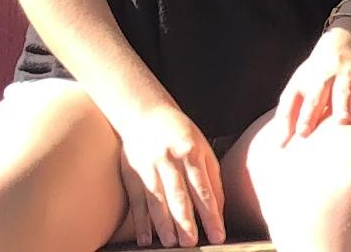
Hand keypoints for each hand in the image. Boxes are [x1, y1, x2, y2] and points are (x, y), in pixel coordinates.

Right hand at [102, 99, 229, 247]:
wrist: (144, 112)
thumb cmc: (180, 134)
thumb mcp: (203, 149)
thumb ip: (212, 178)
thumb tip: (218, 210)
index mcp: (191, 153)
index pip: (203, 190)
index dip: (210, 215)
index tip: (218, 235)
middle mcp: (169, 160)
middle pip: (178, 196)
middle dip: (185, 222)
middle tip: (192, 243)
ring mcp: (148, 167)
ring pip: (156, 200)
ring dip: (163, 224)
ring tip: (170, 243)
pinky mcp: (131, 174)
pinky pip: (136, 201)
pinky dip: (140, 222)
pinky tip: (145, 239)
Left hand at [279, 27, 350, 139]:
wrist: (340, 47)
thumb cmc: (313, 77)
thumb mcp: (295, 89)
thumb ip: (287, 115)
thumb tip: (278, 144)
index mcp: (319, 78)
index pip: (312, 97)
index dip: (306, 114)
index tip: (302, 133)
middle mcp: (342, 76)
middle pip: (342, 90)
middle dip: (343, 105)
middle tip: (343, 122)